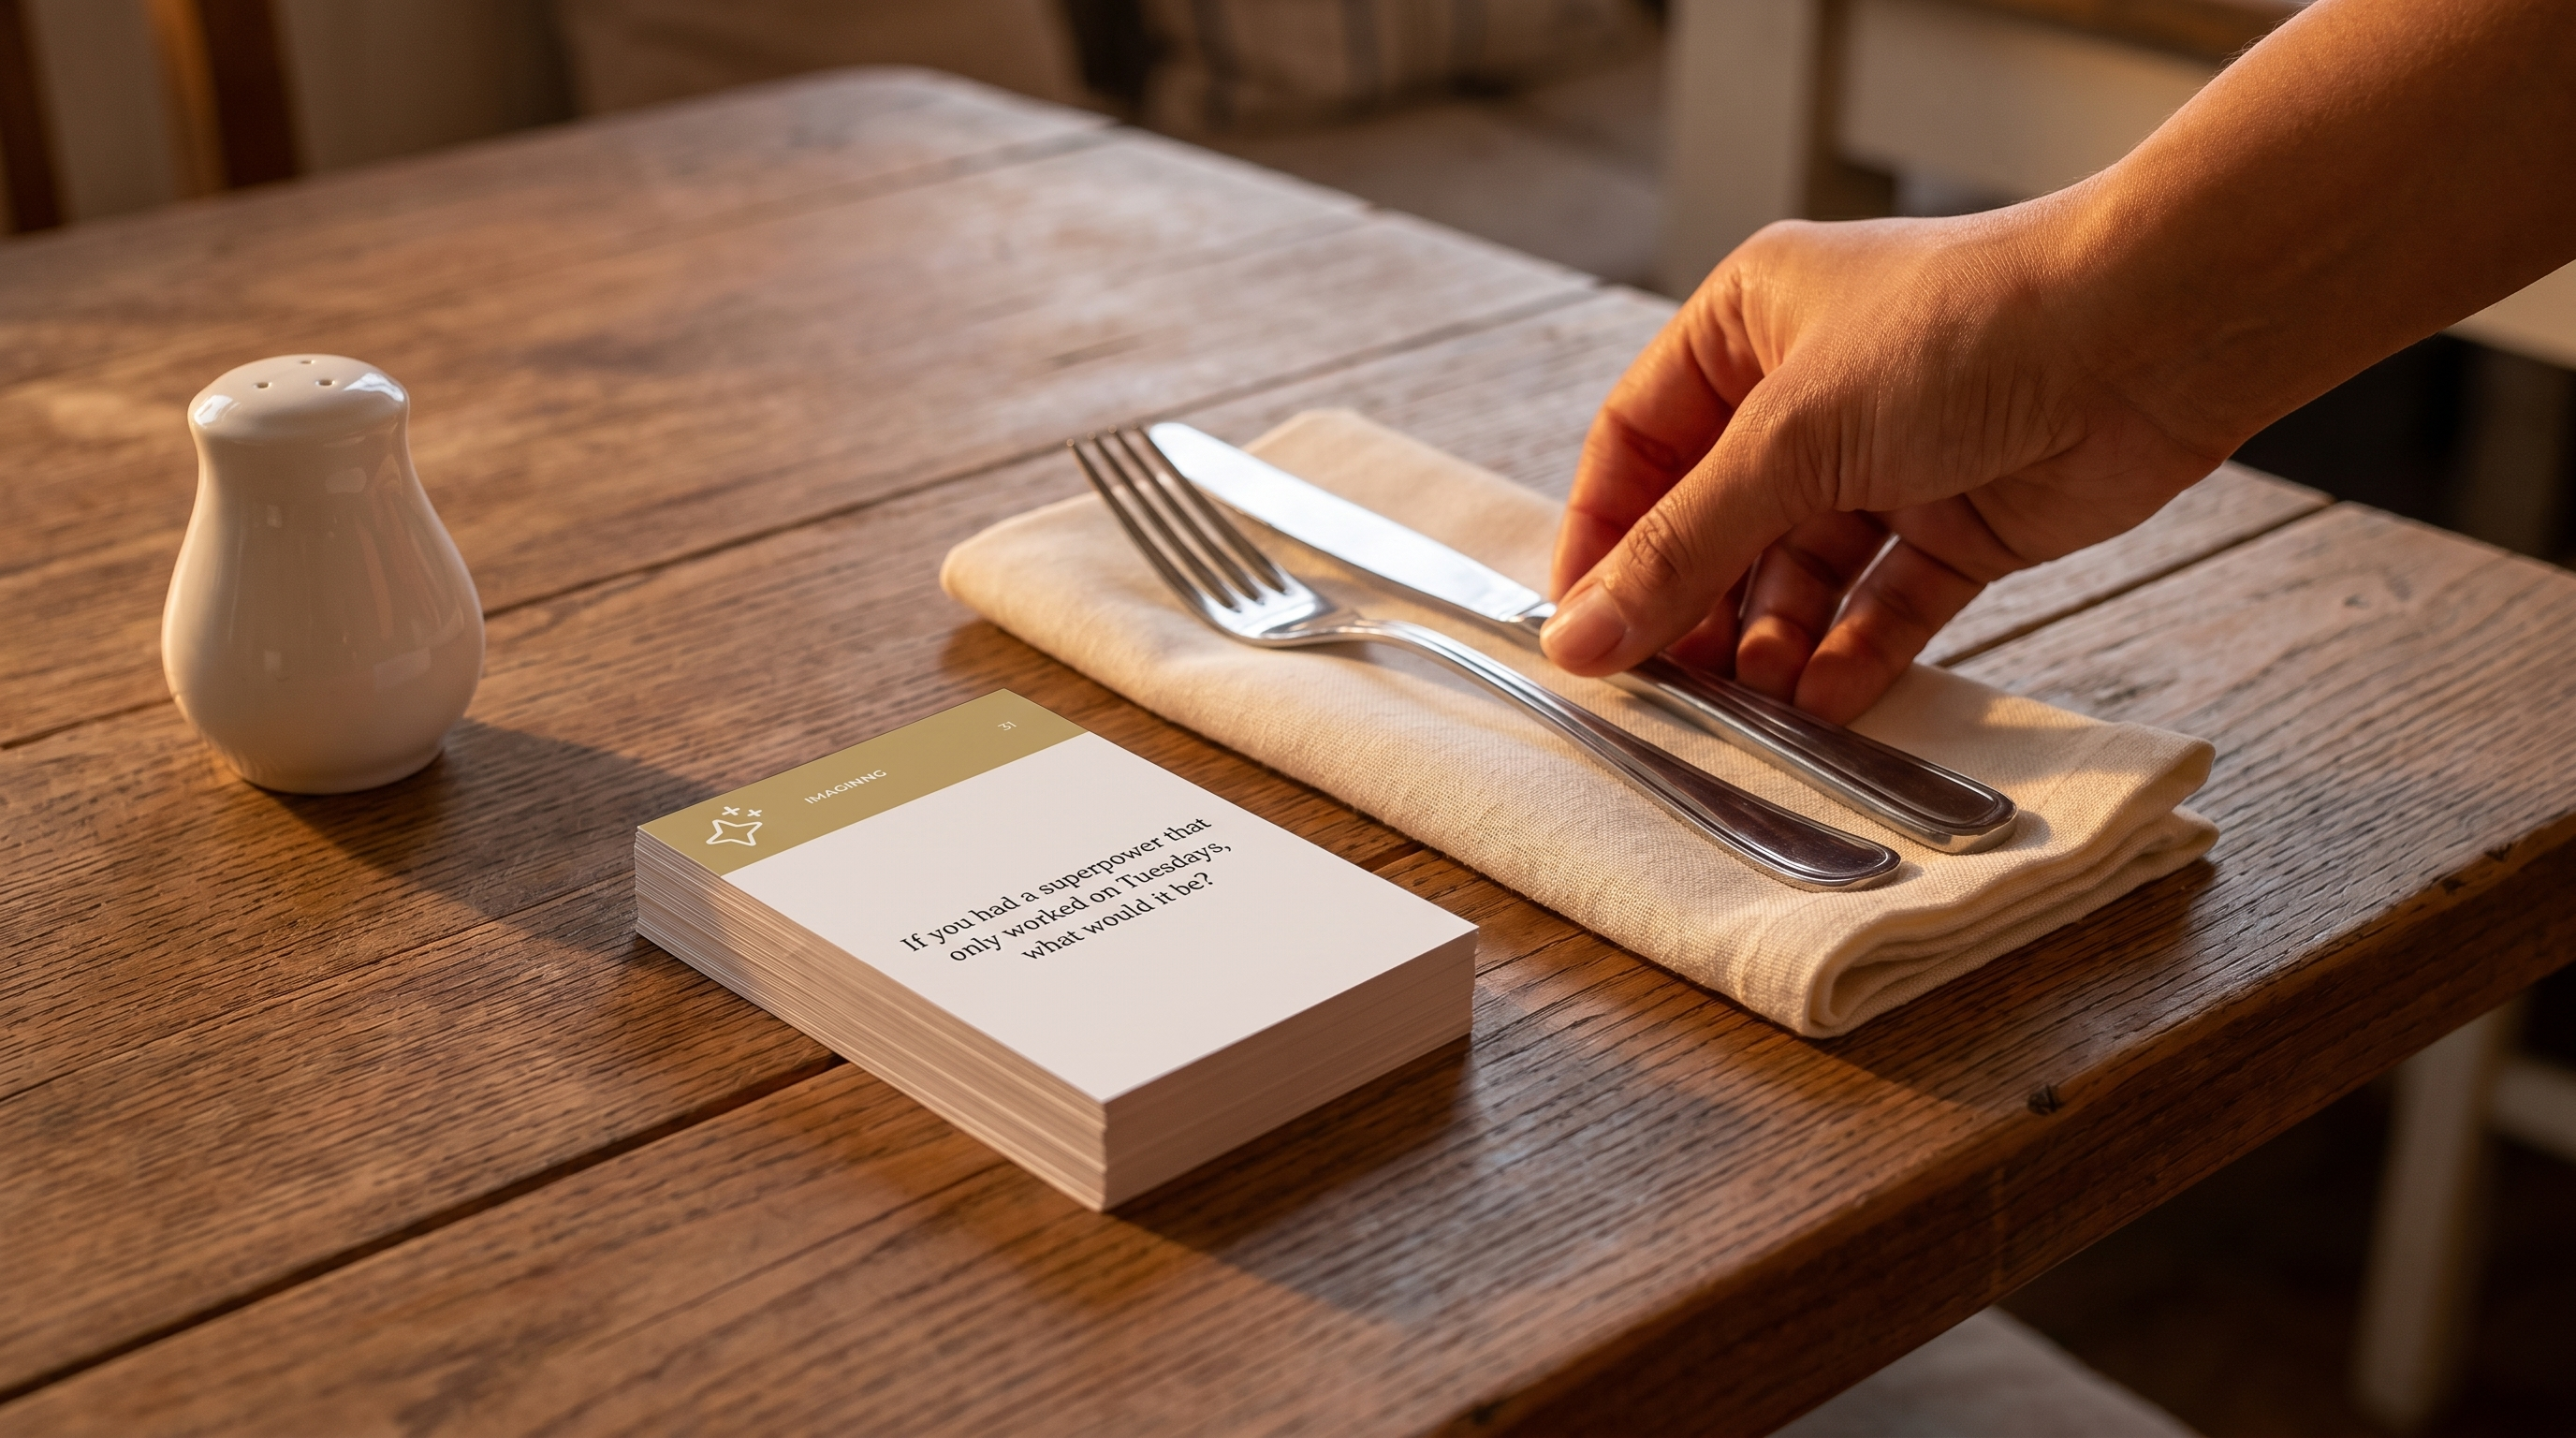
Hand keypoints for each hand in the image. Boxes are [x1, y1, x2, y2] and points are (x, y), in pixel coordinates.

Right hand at [1542, 203, 2225, 723]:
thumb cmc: (1968, 328)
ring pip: (1798, 573)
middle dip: (1693, 605)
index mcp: (1750, 324)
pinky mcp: (1960, 520)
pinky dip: (1854, 652)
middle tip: (1666, 684)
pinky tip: (1828, 697)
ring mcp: (1889, 459)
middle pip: (1716, 520)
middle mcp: (1812, 389)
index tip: (1582, 629)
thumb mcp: (1790, 437)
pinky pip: (1882, 603)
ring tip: (1759, 697)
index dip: (1605, 537)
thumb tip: (1582, 636)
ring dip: (1773, 640)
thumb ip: (1682, 548)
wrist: (2151, 335)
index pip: (1638, 443)